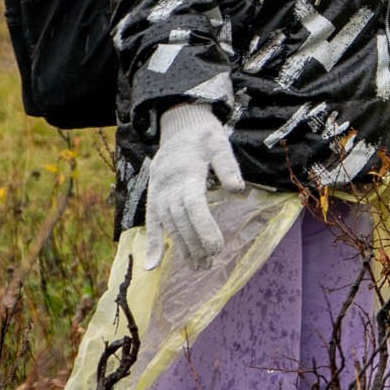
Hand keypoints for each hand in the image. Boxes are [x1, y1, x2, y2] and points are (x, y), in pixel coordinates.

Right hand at [144, 102, 244, 268]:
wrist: (178, 122)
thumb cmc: (203, 133)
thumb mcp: (219, 142)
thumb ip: (227, 165)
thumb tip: (238, 190)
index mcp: (186, 172)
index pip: (194, 205)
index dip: (203, 228)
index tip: (216, 248)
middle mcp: (169, 185)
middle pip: (181, 220)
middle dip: (195, 244)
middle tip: (209, 265)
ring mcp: (159, 191)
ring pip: (169, 224)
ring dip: (181, 247)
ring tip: (197, 267)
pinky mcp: (154, 195)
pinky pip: (151, 221)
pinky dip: (152, 243)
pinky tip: (153, 266)